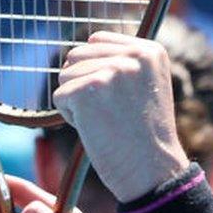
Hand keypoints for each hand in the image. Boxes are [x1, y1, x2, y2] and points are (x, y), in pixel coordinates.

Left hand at [54, 31, 189, 201]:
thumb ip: (121, 63)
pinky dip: (70, 117)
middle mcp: (134, 55)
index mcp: (151, 50)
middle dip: (84, 84)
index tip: (119, 99)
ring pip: (65, 75)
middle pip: (77, 55)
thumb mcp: (145, 87)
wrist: (153, 172)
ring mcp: (111, 71)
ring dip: (77, 101)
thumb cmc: (144, 136)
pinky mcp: (88, 90)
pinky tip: (96, 129)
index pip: (98, 40)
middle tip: (112, 113)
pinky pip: (59, 97)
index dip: (96, 70)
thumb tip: (74, 53)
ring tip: (106, 120)